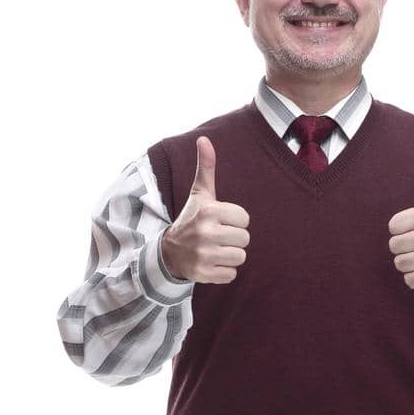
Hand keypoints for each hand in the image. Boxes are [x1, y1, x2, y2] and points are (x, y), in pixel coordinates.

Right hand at [159, 137, 250, 284]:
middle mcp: (206, 232)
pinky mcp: (204, 273)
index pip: (245, 219)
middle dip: (234, 239)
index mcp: (209, 211)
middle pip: (245, 239)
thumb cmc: (191, 218)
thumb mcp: (199, 194)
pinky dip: (224, 271)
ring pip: (240, 257)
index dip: (235, 221)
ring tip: (215, 250)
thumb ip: (206, 168)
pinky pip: (231, 275)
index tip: (220, 221)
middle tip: (217, 237)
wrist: (169, 252)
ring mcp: (204, 254)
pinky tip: (211, 263)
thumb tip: (204, 139)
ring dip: (230, 256)